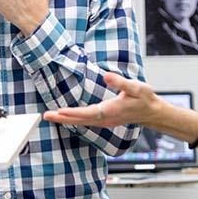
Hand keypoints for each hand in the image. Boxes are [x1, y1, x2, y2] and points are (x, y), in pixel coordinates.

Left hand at [44, 72, 160, 127]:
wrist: (151, 112)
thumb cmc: (144, 98)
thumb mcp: (136, 87)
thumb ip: (120, 82)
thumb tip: (106, 76)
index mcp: (111, 110)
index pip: (88, 113)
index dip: (73, 113)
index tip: (59, 112)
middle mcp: (105, 119)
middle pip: (80, 120)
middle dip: (62, 118)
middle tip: (46, 116)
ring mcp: (104, 122)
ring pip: (81, 122)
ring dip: (65, 120)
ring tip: (50, 116)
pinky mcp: (104, 121)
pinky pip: (85, 122)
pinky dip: (73, 120)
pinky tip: (65, 117)